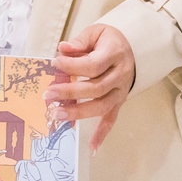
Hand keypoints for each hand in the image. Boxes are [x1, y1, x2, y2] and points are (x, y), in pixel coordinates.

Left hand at [48, 23, 134, 151]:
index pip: (93, 65)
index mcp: (114, 54)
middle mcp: (120, 75)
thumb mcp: (96, 33)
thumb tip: (62, 49)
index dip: (72, 66)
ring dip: (78, 113)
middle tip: (48, 94)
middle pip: (96, 88)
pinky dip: (102, 134)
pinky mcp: (119, 102)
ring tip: (56, 114)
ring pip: (102, 106)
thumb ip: (79, 42)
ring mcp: (121, 91)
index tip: (54, 63)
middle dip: (70, 92)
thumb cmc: (109, 40)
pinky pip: (112, 119)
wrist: (133, 48)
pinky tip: (91, 147)